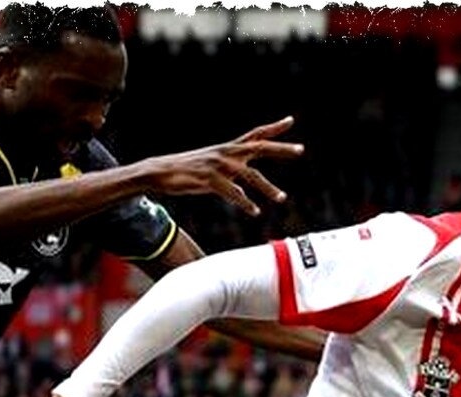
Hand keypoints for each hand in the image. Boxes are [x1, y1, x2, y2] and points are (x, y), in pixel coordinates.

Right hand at [143, 116, 303, 215]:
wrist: (159, 172)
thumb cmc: (187, 171)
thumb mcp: (212, 167)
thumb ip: (231, 172)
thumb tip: (244, 184)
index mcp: (228, 149)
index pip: (255, 134)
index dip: (273, 128)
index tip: (291, 120)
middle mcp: (226, 153)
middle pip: (260, 147)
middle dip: (281, 149)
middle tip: (301, 150)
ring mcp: (218, 165)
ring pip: (250, 174)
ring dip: (267, 187)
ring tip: (282, 198)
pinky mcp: (209, 179)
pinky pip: (232, 192)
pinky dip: (245, 202)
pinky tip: (255, 211)